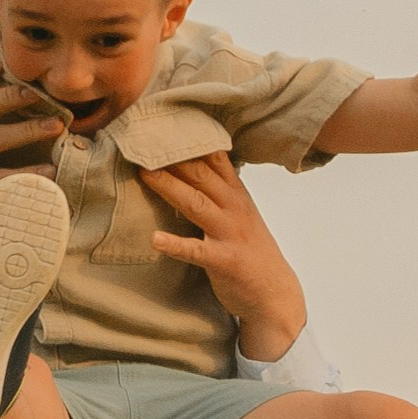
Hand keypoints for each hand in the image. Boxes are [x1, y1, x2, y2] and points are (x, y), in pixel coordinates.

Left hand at [141, 156, 308, 360]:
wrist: (274, 294)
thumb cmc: (251, 251)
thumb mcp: (240, 213)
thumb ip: (219, 190)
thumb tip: (191, 165)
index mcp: (236, 194)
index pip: (214, 157)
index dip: (189, 139)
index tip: (162, 124)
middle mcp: (234, 208)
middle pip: (200, 174)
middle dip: (171, 157)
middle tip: (142, 142)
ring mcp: (230, 233)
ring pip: (195, 204)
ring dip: (169, 188)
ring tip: (144, 174)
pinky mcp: (224, 261)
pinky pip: (196, 251)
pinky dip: (175, 245)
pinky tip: (154, 239)